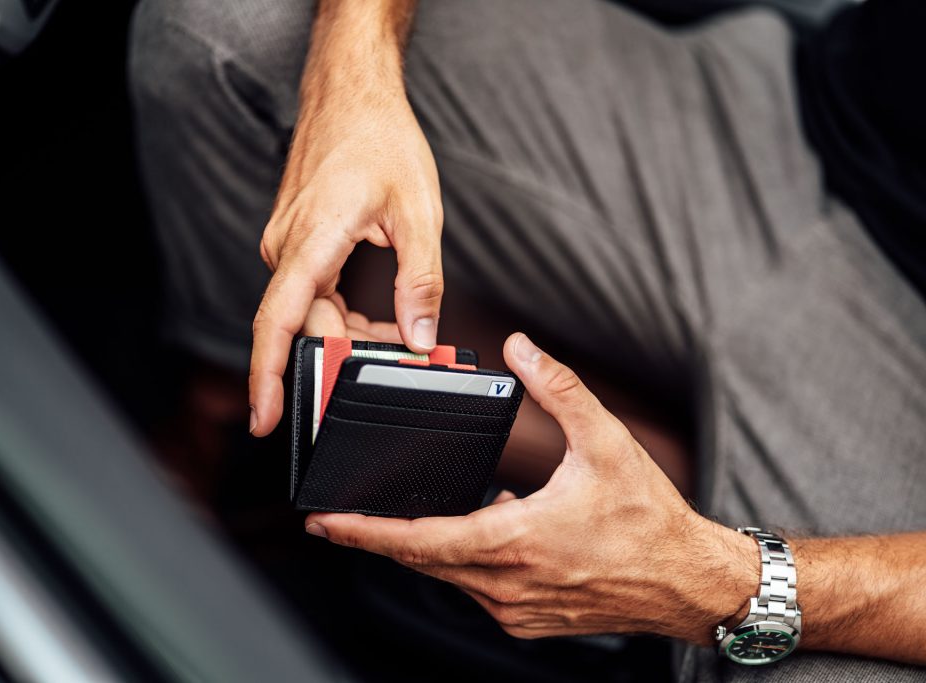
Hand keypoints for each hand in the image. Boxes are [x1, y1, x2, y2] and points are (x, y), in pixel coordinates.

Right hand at [249, 83, 442, 436]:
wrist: (351, 91)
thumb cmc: (380, 137)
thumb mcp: (419, 213)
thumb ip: (420, 282)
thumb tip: (420, 338)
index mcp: (312, 239)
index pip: (279, 322)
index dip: (266, 376)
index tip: (264, 418)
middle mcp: (287, 247)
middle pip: (302, 327)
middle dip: (343, 360)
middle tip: (393, 371)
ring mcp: (287, 244)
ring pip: (309, 314)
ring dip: (348, 337)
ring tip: (399, 341)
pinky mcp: (296, 243)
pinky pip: (312, 295)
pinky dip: (342, 316)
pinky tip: (377, 321)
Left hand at [305, 333, 756, 642]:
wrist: (686, 582)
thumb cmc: (649, 520)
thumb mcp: (606, 441)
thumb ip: (558, 388)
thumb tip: (521, 347)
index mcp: (518, 540)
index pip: (422, 541)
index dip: (367, 533)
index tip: (327, 523)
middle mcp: (508, 584)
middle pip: (421, 562)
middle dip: (375, 539)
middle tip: (337, 519)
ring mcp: (516, 609)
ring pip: (446, 578)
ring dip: (419, 548)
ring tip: (397, 519)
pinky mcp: (526, 619)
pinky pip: (475, 590)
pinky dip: (460, 561)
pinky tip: (475, 531)